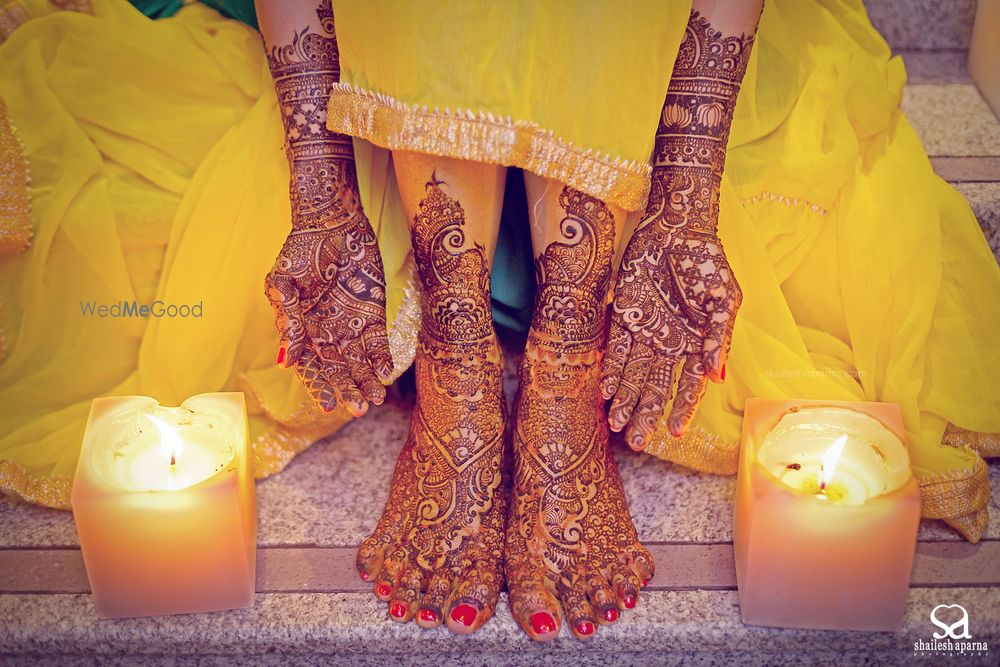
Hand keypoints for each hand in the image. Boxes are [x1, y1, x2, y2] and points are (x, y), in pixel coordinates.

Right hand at [265, 176, 392, 415]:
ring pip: (359, 361)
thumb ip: (287, 319)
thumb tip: (288, 359)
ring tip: (375, 398)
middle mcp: (327, 333)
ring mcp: (351, 325)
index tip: (328, 406)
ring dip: (367, 380)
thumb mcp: (283, 283)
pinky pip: (378, 342)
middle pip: (338, 369)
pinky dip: (382, 358)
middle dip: (348, 390)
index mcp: (302, 331)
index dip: (319, 387)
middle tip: (359, 409)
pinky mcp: (373, 313)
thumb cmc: (301, 250)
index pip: (311, 367)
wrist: (332, 223)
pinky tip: (386, 373)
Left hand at [601, 180, 740, 448]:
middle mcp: (670, 344)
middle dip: (646, 415)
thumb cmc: (708, 261)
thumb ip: (719, 338)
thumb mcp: (724, 299)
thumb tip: (716, 378)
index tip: (673, 432)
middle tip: (635, 442)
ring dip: (625, 399)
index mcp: (698, 344)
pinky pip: (616, 349)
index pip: (689, 385)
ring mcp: (647, 332)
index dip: (682, 409)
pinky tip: (606, 391)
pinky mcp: (625, 316)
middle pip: (656, 387)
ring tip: (617, 425)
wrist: (678, 227)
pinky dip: (611, 370)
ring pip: (634, 375)